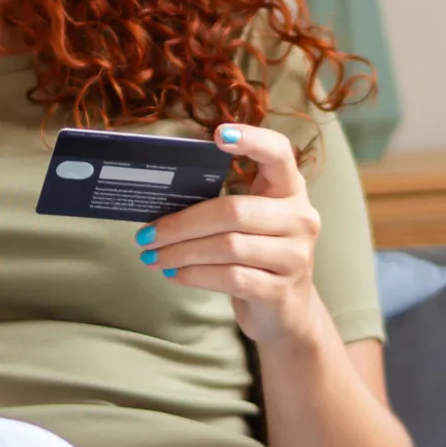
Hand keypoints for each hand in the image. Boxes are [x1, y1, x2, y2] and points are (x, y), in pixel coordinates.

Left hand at [134, 124, 322, 346]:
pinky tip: (174, 274)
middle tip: (146, 233)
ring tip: (152, 255)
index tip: (219, 133)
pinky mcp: (281, 290)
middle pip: (233, 211)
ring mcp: (295, 256)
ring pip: (228, 246)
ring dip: (181, 252)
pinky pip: (230, 277)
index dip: (252, 140)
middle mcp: (300, 219)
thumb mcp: (250, 223)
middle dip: (181, 222)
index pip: (279, 154)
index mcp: (290, 190)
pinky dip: (195, 275)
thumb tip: (161, 200)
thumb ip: (222, 204)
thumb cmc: (257, 256)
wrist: (286, 313)